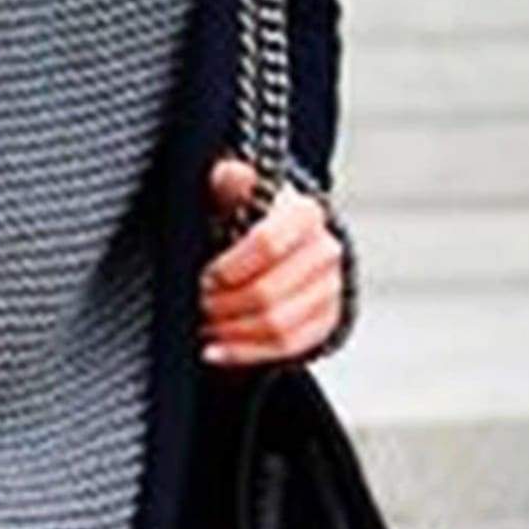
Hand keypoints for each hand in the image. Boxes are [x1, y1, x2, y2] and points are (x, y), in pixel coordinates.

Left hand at [198, 156, 344, 366]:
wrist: (275, 244)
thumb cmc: (245, 216)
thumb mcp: (233, 192)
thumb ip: (230, 182)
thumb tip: (230, 174)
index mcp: (303, 214)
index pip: (267, 244)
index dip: (229, 267)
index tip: (205, 276)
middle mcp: (325, 250)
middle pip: (269, 293)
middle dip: (224, 304)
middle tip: (199, 303)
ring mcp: (329, 288)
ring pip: (278, 325)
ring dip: (232, 332)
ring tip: (204, 325)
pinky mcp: (325, 320)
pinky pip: (288, 348)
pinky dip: (245, 353)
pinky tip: (215, 351)